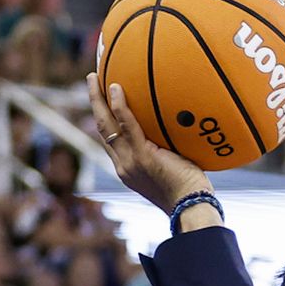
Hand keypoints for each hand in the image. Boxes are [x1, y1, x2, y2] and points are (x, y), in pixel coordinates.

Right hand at [86, 74, 210, 213]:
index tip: (103, 101)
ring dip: (97, 99)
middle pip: (102, 129)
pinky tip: (116, 88)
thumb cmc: (192, 192)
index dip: (105, 119)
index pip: (111, 141)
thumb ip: (171, 151)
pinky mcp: (142, 158)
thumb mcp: (177, 168)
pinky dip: (119, 107)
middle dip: (94, 104)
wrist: (193, 208)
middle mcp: (124, 166)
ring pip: (106, 125)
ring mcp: (130, 162)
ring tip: (94, 77)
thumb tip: (183, 129)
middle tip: (92, 81)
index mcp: (128, 169)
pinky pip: (127, 126)